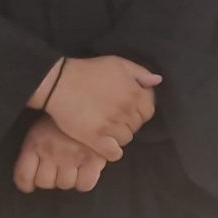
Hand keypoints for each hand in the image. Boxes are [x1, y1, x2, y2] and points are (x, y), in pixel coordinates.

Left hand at [12, 115, 115, 193]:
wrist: (92, 97)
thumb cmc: (66, 112)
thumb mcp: (42, 124)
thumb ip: (36, 145)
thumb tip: (32, 168)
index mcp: (34, 143)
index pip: (23, 176)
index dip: (27, 184)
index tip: (31, 184)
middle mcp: (50, 153)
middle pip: (45, 183)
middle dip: (50, 178)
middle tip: (57, 169)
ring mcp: (71, 157)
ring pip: (65, 184)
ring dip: (68, 179)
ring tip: (73, 167)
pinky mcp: (93, 160)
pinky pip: (85, 184)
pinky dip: (85, 181)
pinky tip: (86, 172)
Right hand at [41, 55, 159, 158]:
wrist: (60, 83)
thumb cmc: (89, 71)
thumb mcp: (118, 63)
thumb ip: (140, 72)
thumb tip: (156, 81)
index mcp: (136, 94)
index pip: (148, 111)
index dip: (138, 111)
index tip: (127, 109)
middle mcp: (127, 111)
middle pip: (136, 126)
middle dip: (128, 123)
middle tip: (114, 118)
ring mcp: (112, 126)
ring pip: (126, 139)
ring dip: (118, 136)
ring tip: (106, 129)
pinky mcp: (96, 138)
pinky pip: (113, 153)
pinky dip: (112, 151)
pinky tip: (105, 145)